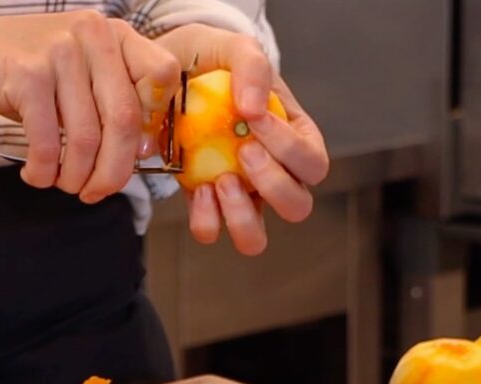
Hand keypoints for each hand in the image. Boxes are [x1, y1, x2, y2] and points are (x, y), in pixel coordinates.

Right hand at [0, 11, 180, 202]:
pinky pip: (48, 142)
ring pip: (87, 138)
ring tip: (63, 184)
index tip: (133, 151)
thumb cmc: (24, 72)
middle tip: (97, 192)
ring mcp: (59, 51)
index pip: (161, 75)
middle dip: (114, 171)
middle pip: (126, 119)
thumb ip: (111, 100)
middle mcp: (92, 35)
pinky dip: (43, 171)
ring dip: (75, 177)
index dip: (153, 122)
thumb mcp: (77, 73)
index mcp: (113, 34)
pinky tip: (36, 175)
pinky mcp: (26, 75)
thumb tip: (141, 152)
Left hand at [155, 25, 329, 254]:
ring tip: (219, 181)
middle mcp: (274, 174)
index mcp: (294, 138)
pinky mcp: (205, 204)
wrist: (167, 74)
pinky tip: (196, 187)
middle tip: (243, 153)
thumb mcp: (235, 48)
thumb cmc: (211, 60)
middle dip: (272, 186)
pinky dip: (204, 218)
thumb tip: (254, 108)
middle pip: (297, 207)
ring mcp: (241, 194)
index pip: (313, 162)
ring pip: (256, 238)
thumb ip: (253, 67)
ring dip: (240, 216)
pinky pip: (211, 231)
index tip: (254, 120)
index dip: (289, 150)